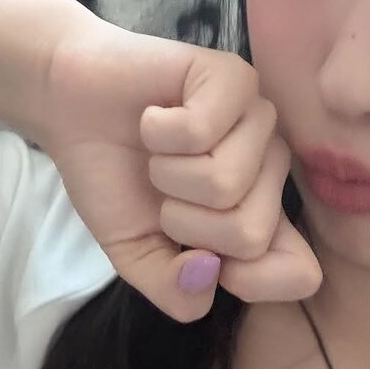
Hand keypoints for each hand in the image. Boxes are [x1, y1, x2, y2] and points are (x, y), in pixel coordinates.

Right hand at [42, 7, 321, 321]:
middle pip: (250, 235)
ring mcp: (259, 123)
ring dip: (167, 175)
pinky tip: (154, 117)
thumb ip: (174, 291)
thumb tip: (210, 272)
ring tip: (157, 152)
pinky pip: (202, 132)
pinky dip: (159, 133)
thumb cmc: (113, 178)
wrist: (67, 105)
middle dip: (183, 221)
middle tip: (161, 189)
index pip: (302, 274)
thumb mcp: (137, 256)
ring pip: (226, 184)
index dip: (248, 280)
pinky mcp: (236, 78)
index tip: (196, 255)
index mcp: (263, 219)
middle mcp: (272, 171)